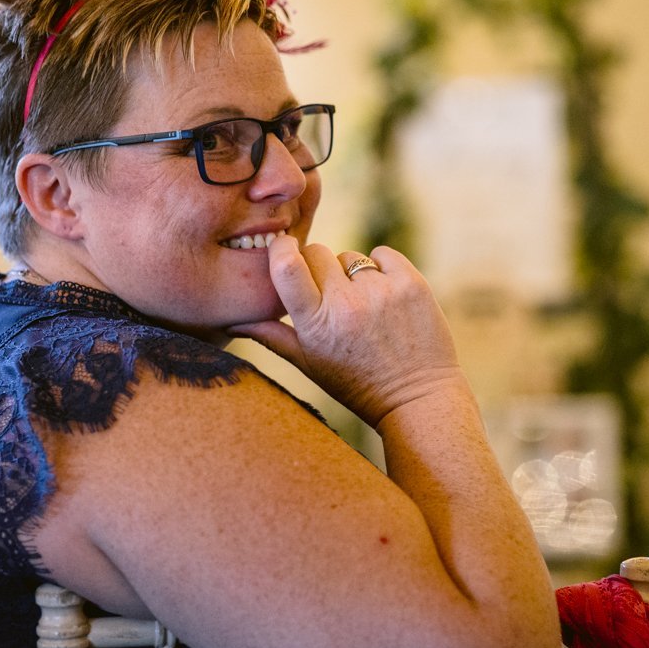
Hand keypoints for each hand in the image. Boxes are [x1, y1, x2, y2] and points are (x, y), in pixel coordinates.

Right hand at [228, 238, 467, 425]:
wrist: (418, 398)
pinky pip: (384, 254)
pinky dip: (383, 269)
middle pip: (318, 252)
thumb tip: (231, 321)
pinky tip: (386, 298)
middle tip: (332, 298)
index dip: (283, 250)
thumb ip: (271, 336)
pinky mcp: (411, 284)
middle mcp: (347, 304)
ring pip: (351, 257)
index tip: (285, 249)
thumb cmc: (357, 384)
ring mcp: (381, 292)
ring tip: (365, 309)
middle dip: (319, 268)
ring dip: (353, 275)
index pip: (286, 267)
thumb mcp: (309, 365)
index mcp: (316, 324)